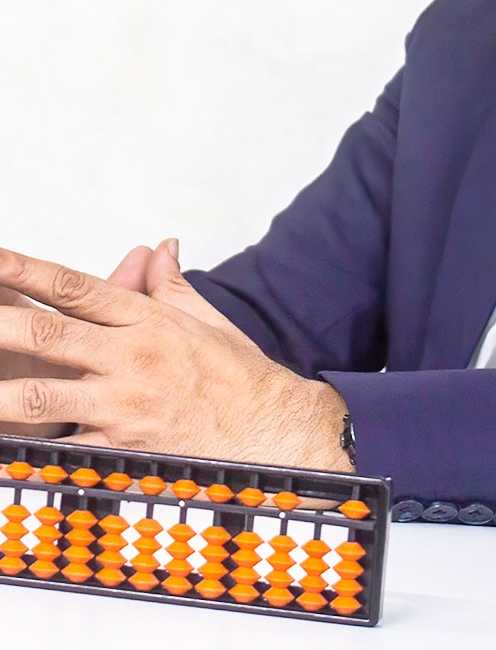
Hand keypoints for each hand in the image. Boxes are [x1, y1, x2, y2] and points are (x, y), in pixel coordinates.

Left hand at [0, 242, 352, 470]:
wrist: (269, 427)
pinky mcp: (121, 448)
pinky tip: (9, 445)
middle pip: (50, 336)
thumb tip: (160, 246)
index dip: (31, 273)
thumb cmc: (236, 373)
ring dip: (0, 394)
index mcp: (148, 322)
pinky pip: (66, 449)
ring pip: (44, 396)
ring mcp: (122, 405)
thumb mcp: (204, 317)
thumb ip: (170, 284)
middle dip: (1, 323)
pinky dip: (33, 450)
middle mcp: (131, 358)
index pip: (78, 289)